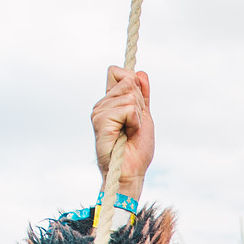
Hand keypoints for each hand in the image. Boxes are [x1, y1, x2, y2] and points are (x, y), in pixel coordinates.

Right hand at [92, 66, 153, 198]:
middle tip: (133, 125)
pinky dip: (134, 122)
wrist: (131, 172)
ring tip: (129, 131)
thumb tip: (140, 73)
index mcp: (110, 101)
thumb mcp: (144, 117)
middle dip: (139, 104)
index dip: (132, 81)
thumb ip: (142, 96)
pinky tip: (126, 134)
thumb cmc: (136, 149)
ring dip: (137, 116)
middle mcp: (102, 104)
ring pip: (130, 96)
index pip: (117, 72)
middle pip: (128, 81)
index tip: (137, 106)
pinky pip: (128, 109)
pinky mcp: (101, 120)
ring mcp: (99, 111)